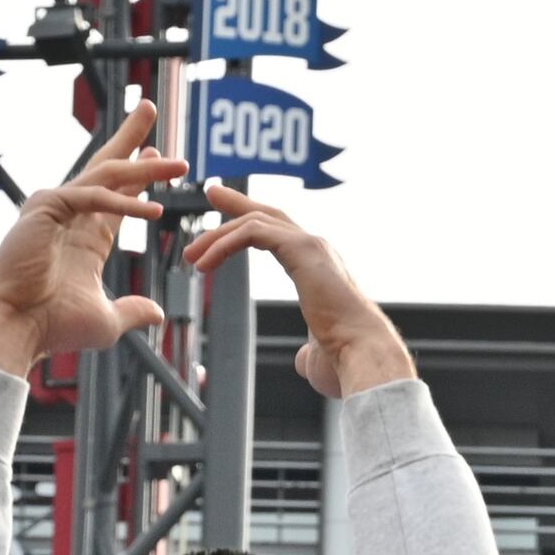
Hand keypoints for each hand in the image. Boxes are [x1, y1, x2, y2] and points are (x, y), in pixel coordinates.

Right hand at [0, 104, 177, 376]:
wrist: (17, 326)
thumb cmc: (51, 325)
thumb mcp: (106, 320)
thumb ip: (132, 311)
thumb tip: (159, 313)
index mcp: (82, 236)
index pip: (114, 194)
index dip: (137, 173)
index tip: (154, 152)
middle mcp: (69, 215)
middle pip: (106, 166)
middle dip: (130, 137)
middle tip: (150, 107)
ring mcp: (56, 207)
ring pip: (106, 176)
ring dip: (144, 167)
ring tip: (177, 163)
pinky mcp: (47, 207)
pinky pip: (95, 197)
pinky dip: (125, 202)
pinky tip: (155, 210)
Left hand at [185, 186, 417, 397]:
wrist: (363, 356)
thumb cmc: (344, 362)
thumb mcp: (317, 355)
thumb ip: (306, 351)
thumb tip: (302, 361)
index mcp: (319, 268)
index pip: (280, 234)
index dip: (252, 222)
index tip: (227, 215)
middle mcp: (317, 248)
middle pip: (269, 213)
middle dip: (237, 203)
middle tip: (212, 193)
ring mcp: (312, 245)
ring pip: (256, 221)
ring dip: (219, 236)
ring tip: (192, 257)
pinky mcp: (304, 249)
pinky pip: (254, 232)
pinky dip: (226, 243)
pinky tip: (206, 263)